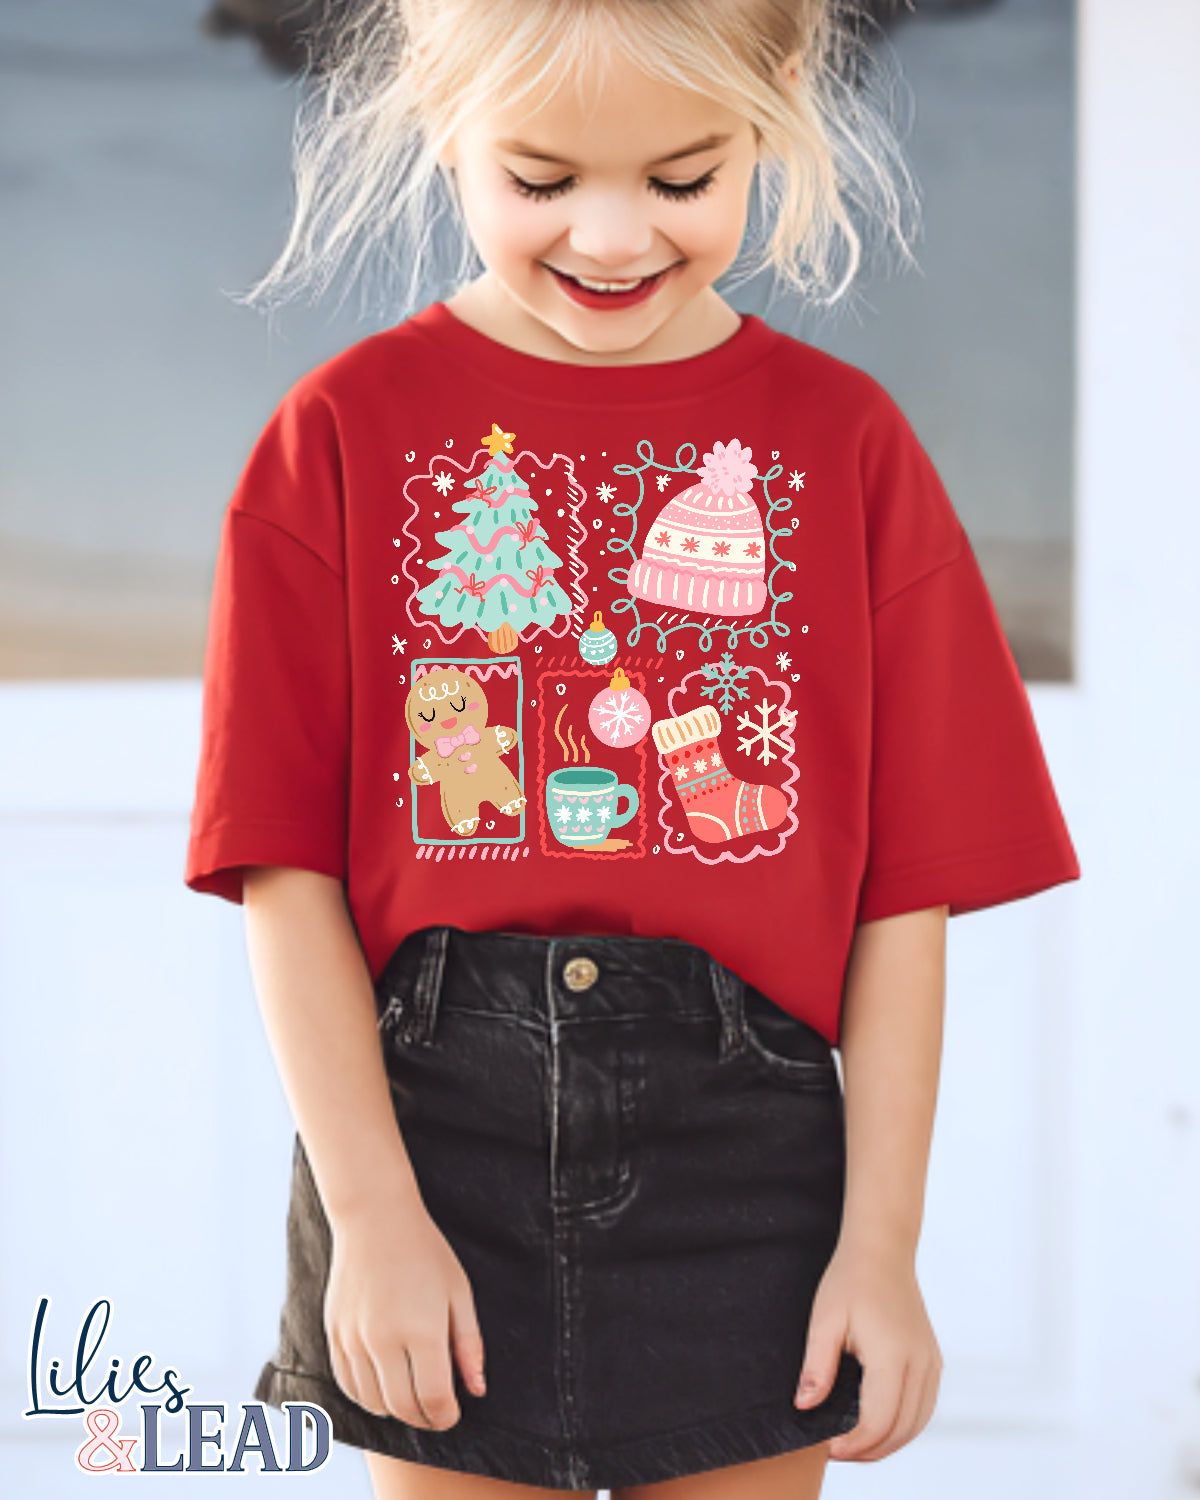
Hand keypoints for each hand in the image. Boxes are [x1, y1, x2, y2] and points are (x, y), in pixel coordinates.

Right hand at [324, 1194, 486, 1429]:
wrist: (375, 1218)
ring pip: (373, 1402)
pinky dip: (366, 1397)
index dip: (446, 1416)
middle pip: (402, 1407)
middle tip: (436, 1412)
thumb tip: (477, 1390)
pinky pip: (348, 1384)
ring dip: (395, 1411)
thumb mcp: (459, 1292)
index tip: (454, 1414)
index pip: (434, 1398)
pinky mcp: (335, 1333)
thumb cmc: (425, 1252)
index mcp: (422, 1330)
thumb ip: (469, 1345)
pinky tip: (383, 1387)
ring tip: (412, 1398)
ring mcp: (354, 1338)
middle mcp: (384, 1339)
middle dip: (423, 1419)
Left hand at [794, 1239, 941, 1460]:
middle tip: (838, 1451)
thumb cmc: (852, 1280)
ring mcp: (931, 1362)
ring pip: (917, 1424)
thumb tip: (805, 1406)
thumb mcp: (824, 1320)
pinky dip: (905, 1425)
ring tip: (856, 1443)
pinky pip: (925, 1407)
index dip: (854, 1444)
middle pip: (901, 1430)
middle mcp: (920, 1363)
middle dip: (870, 1450)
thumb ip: (816, 1366)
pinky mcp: (933, 1359)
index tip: (829, 1448)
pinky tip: (880, 1424)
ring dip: (889, 1442)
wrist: (883, 1251)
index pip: (878, 1421)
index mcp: (893, 1356)